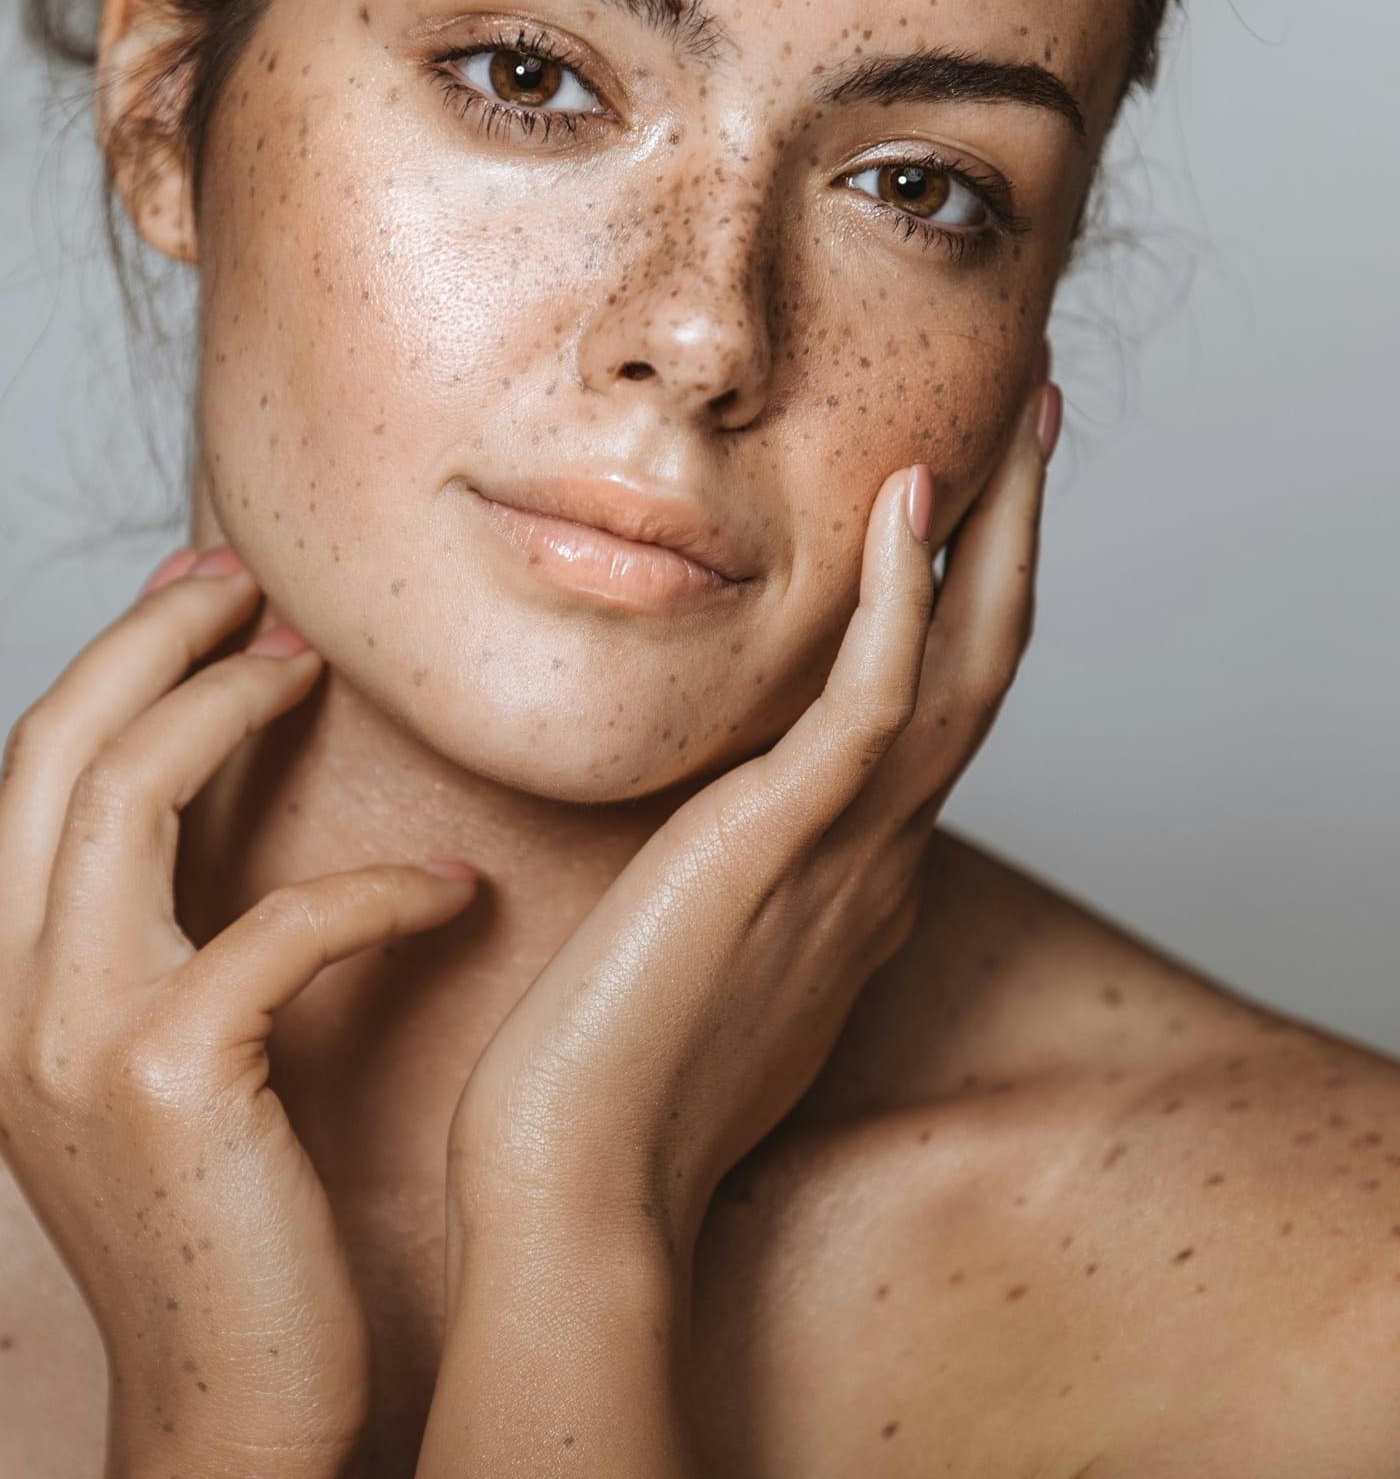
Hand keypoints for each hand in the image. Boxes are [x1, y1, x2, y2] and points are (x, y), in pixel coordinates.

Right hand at [0, 544, 481, 1477]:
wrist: (224, 1408)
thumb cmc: (220, 1225)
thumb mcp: (152, 1060)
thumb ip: (158, 938)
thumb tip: (216, 804)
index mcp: (2, 979)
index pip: (37, 764)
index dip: (118, 658)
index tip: (204, 594)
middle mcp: (9, 992)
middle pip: (59, 739)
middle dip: (154, 636)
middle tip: (253, 583)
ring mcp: (73, 1033)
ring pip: (130, 788)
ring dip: (233, 703)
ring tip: (320, 667)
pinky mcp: (168, 1078)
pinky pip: (277, 920)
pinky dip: (376, 888)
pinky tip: (452, 891)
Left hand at [444, 376, 1060, 1269]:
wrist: (576, 1182)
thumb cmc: (608, 1081)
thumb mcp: (696, 959)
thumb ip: (729, 891)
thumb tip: (711, 845)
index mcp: (853, 880)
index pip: (931, 718)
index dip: (961, 608)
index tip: (955, 514)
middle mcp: (876, 859)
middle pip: (979, 672)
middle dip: (1015, 547)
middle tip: (1036, 432)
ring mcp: (843, 852)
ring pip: (960, 668)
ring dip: (995, 539)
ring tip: (1020, 428)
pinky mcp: (781, 847)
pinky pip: (868, 704)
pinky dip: (898, 600)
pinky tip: (906, 506)